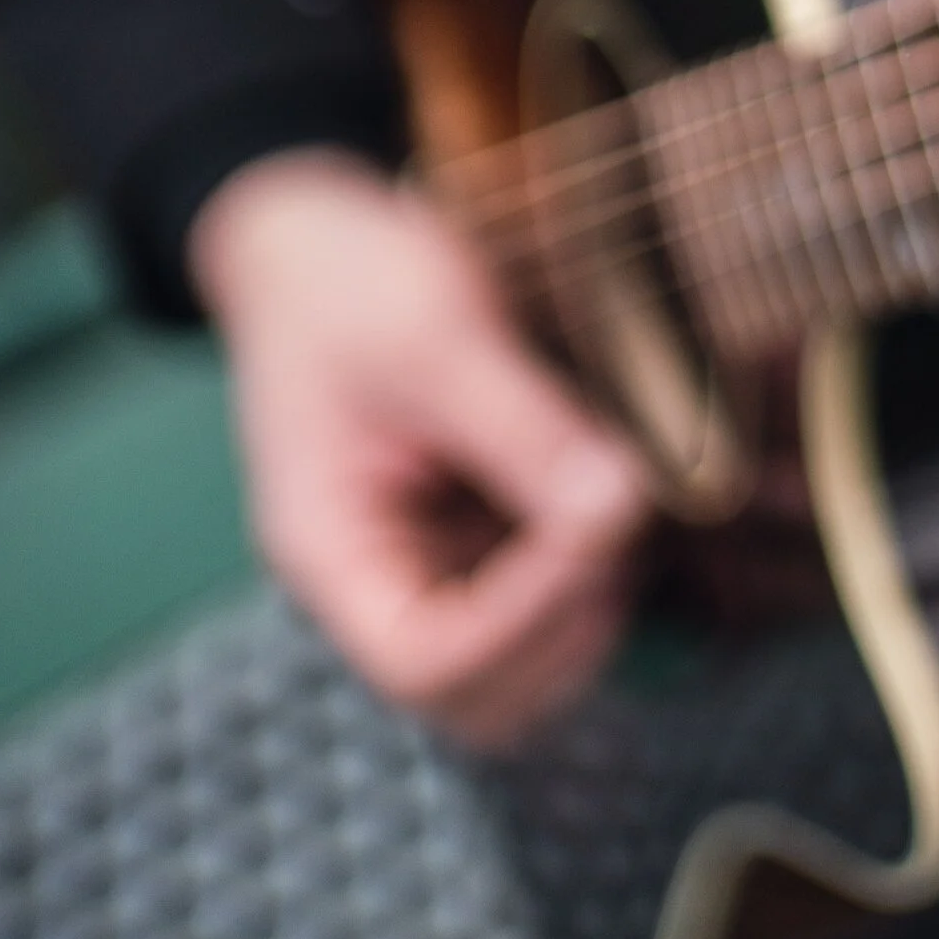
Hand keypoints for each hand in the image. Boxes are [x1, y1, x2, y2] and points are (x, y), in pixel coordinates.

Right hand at [191, 147, 652, 748]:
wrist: (317, 241)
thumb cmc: (349, 280)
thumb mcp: (432, 332)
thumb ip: (521, 428)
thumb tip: (620, 507)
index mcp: (330, 554)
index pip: (425, 664)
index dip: (525, 617)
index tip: (600, 523)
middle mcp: (378, 583)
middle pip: (479, 698)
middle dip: (564, 627)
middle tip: (620, 515)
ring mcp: (430, 568)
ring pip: (524, 670)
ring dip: (589, 608)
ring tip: (622, 495)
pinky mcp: (479, 541)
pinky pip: (545, 606)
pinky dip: (595, 572)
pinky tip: (619, 487)